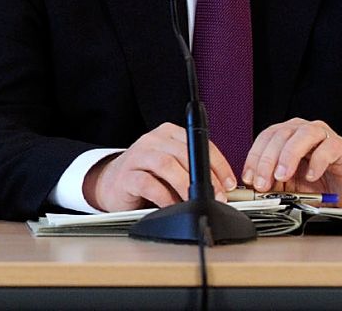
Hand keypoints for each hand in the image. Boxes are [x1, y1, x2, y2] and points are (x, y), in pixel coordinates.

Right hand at [82, 123, 238, 211]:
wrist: (111, 184)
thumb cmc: (147, 176)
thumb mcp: (172, 167)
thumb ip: (192, 170)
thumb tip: (222, 188)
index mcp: (168, 133)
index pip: (199, 143)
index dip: (218, 164)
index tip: (230, 183)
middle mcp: (152, 140)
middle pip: (184, 153)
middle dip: (205, 177)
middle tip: (217, 196)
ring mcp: (137, 156)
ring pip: (166, 165)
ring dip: (185, 186)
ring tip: (196, 202)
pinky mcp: (126, 175)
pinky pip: (148, 184)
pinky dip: (164, 197)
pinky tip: (173, 207)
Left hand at [243, 118, 341, 209]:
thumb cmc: (320, 184)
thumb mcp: (290, 185)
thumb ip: (274, 182)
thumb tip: (254, 186)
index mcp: (288, 135)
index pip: (265, 138)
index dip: (255, 157)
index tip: (249, 178)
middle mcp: (303, 131)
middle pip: (280, 135)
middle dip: (267, 160)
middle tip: (263, 183)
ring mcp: (323, 136)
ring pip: (301, 136)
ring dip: (288, 156)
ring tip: (282, 176)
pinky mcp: (341, 147)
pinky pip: (327, 148)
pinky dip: (316, 162)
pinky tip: (311, 177)